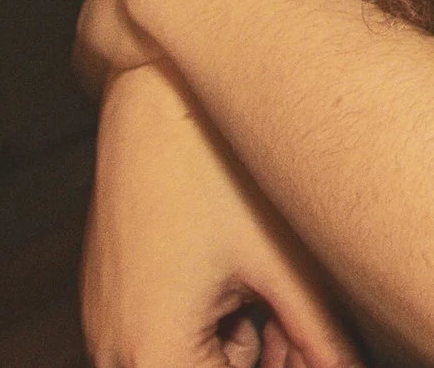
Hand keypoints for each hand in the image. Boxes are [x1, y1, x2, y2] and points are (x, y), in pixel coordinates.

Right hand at [83, 60, 360, 367]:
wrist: (155, 91)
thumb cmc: (218, 169)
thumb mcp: (286, 267)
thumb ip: (323, 342)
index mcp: (154, 354)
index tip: (318, 357)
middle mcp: (116, 349)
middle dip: (272, 364)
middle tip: (314, 339)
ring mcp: (110, 322)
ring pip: (195, 360)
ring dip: (252, 352)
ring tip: (289, 305)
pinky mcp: (118, 294)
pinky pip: (179, 335)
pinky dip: (226, 329)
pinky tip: (265, 295)